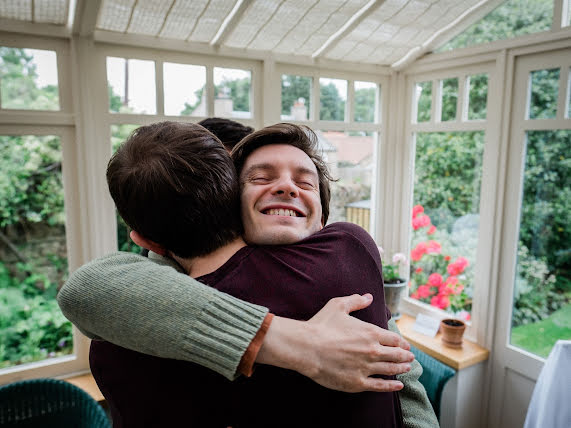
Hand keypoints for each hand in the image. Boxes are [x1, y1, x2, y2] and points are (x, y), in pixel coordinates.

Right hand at [257, 294, 413, 392]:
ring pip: (390, 369)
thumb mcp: (338, 306)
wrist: (306, 347)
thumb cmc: (321, 325)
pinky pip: (380, 385)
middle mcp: (372, 351)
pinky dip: (391, 385)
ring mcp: (366, 368)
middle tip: (410, 357)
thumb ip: (355, 300)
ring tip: (407, 368)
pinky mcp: (358, 382)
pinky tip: (398, 385)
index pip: (394, 339)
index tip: (405, 345)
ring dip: (401, 368)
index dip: (402, 342)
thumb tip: (368, 297)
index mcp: (370, 332)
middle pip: (396, 355)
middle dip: (405, 356)